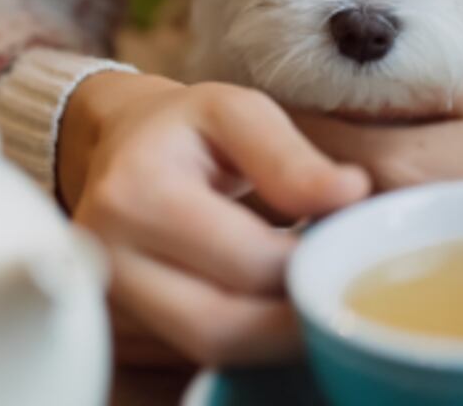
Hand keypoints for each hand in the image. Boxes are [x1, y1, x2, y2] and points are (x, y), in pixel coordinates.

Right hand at [58, 72, 369, 365]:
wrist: (121, 145)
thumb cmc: (188, 128)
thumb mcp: (239, 113)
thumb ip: (290, 157)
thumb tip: (349, 194)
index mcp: (137, 192)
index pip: (246, 259)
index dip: (311, 262)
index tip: (353, 246)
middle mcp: (109, 255)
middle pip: (221, 323)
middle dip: (297, 316)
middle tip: (346, 288)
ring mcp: (111, 297)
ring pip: (209, 347)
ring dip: (278, 336)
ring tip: (321, 298)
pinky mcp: (126, 320)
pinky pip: (199, 347)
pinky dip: (253, 337)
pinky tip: (284, 308)